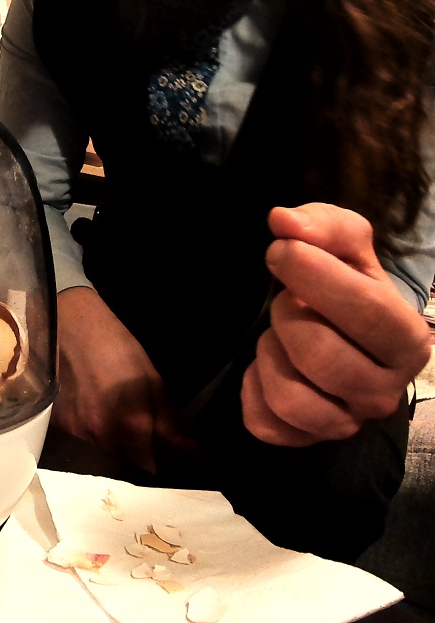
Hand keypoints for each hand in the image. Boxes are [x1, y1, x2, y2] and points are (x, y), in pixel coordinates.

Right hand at [54, 286, 185, 470]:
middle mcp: (100, 435)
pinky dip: (86, 447)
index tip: (163, 480)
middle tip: (140, 468)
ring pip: (94, 462)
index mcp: (131, 425)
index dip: (155, 480)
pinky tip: (92, 436)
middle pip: (117, 473)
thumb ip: (170, 421)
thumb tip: (191, 451)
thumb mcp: (152, 380)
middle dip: (129, 475)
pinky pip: (75, 447)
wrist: (71, 326)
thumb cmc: (117, 348)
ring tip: (117, 455)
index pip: (145, 473)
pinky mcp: (54, 425)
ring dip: (107, 463)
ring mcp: (74, 431)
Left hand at [241, 203, 431, 445]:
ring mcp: (347, 422)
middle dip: (288, 317)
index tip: (281, 251)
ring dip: (270, 355)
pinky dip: (252, 389)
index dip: (311, 273)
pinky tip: (266, 368)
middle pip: (320, 355)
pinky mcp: (306, 439)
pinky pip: (265, 423)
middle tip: (287, 302)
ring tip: (279, 336)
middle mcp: (386, 390)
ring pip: (292, 398)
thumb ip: (324, 226)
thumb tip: (283, 221)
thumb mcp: (346, 247)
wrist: (340, 335)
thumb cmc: (345, 288)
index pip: (363, 309)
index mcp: (408, 339)